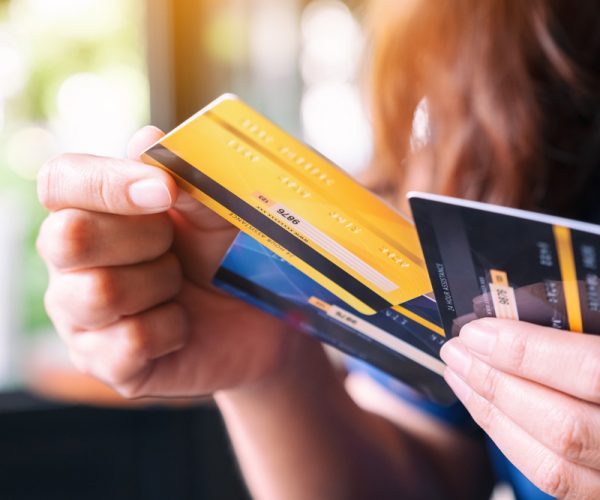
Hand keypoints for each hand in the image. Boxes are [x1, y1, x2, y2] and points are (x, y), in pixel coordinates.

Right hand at [37, 126, 308, 398]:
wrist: (262, 317)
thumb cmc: (231, 254)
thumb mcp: (218, 210)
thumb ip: (185, 176)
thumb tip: (146, 139)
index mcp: (93, 211)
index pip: (61, 182)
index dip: (107, 183)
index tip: (164, 191)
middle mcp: (72, 263)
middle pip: (69, 238)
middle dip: (144, 239)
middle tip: (178, 248)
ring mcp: (82, 317)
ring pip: (99, 293)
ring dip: (161, 285)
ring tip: (182, 287)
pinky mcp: (105, 364)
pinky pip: (130, 343)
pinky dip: (173, 330)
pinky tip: (184, 326)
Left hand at [441, 318, 599, 498]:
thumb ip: (589, 314)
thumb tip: (528, 295)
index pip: (592, 372)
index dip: (526, 351)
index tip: (480, 330)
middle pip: (563, 427)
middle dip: (496, 384)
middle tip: (457, 349)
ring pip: (553, 464)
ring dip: (492, 414)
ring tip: (460, 374)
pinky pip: (556, 482)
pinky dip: (510, 442)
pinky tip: (487, 409)